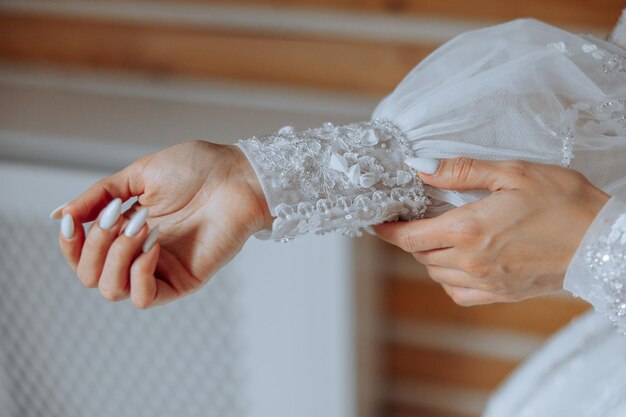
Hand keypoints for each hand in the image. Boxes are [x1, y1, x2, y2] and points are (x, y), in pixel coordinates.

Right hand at [53, 141, 270, 307]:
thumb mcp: (138, 176)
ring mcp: (161, 269)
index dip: (69, 244)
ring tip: (141, 224)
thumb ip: (99, 196)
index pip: (82, 256)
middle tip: (119, 216)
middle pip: (90, 277)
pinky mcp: (184, 280)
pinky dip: (138, 272)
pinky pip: (145, 298)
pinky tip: (153, 243)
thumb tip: (61, 215)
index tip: (70, 221)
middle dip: (94, 244)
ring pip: (111, 290)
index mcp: (126, 231)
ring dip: (115, 255)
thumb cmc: (197, 169)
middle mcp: (140, 254)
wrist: (238, 175)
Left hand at [374, 158, 609, 305]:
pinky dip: (448, 279)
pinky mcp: (501, 295)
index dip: (387, 231)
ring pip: (436, 274)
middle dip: (410, 238)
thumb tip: (420, 167)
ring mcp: (485, 282)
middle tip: (413, 219)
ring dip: (429, 255)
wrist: (604, 241)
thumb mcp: (512, 173)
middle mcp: (470, 261)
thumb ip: (460, 171)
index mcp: (467, 229)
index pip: (408, 237)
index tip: (377, 223)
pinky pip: (458, 293)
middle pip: (420, 255)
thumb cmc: (563, 201)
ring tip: (438, 235)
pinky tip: (458, 262)